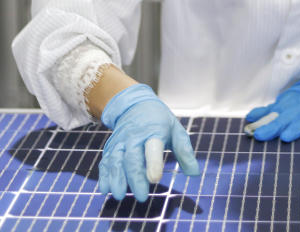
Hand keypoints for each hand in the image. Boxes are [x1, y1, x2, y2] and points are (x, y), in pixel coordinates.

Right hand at [98, 84, 199, 201]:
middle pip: (132, 158)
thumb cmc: (159, 121)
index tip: (154, 179)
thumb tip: (195, 173)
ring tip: (120, 195)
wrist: (134, 104)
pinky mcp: (111, 147)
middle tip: (141, 196)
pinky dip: (104, 175)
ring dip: (116, 178)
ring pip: (116, 160)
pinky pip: (106, 161)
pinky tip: (105, 188)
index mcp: (154, 131)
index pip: (153, 147)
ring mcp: (120, 142)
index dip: (153, 163)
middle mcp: (134, 137)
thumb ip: (184, 151)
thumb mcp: (176, 130)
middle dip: (135, 177)